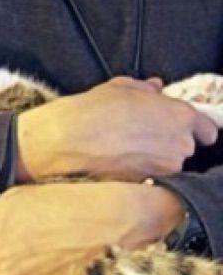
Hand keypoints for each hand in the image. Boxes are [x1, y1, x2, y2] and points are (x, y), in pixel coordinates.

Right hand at [15, 76, 217, 182]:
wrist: (68, 140)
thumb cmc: (93, 111)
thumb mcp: (120, 88)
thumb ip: (145, 89)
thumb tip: (155, 88)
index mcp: (180, 116)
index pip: (207, 129)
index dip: (193, 130)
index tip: (179, 130)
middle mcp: (180, 145)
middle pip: (186, 149)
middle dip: (169, 145)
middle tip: (142, 137)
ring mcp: (164, 170)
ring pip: (167, 166)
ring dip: (153, 160)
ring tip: (125, 151)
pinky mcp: (145, 186)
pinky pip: (148, 179)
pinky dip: (138, 173)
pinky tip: (118, 163)